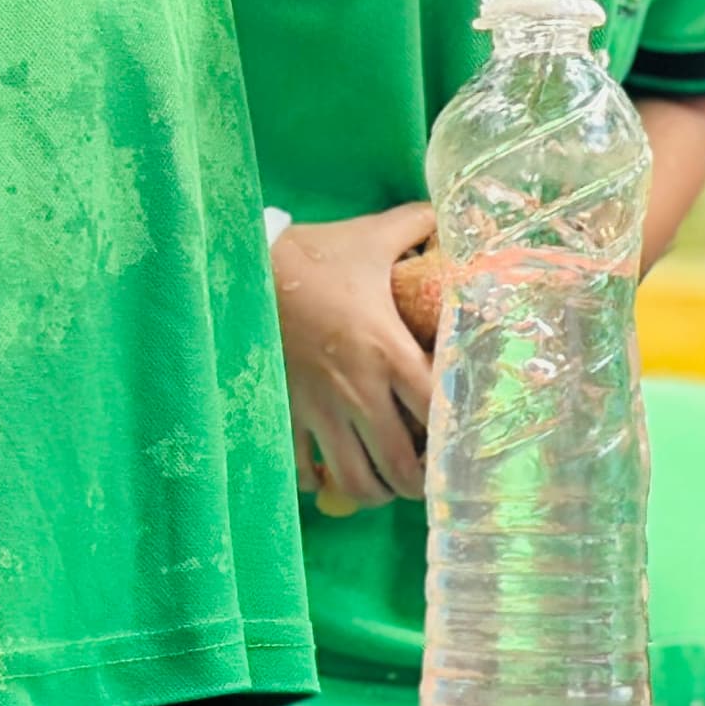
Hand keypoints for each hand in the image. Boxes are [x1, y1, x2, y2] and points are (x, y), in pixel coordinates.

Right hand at [272, 204, 438, 515]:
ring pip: (354, 480)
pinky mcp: (286, 413)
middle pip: (399, 465)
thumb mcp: (371, 235)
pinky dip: (321, 481)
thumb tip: (449, 215)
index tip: (460, 437)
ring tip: (384, 482)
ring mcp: (318, 409)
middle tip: (425, 476)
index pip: (436, 411)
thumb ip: (417, 224)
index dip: (454, 433)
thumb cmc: (316, 256)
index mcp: (387, 351)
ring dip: (375, 491)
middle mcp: (358, 390)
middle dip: (418, 483)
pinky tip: (330, 471)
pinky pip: (304, 470)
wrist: (244, 268)